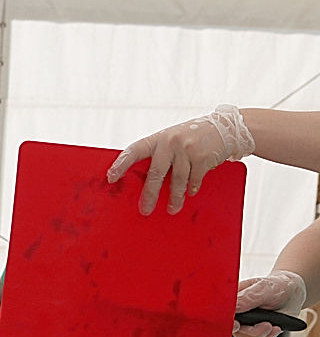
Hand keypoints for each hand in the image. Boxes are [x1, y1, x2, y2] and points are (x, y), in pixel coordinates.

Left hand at [107, 105, 253, 215]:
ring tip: (172, 209)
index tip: (111, 177)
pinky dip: (191, 188)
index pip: (134, 150)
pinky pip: (194, 179)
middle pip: (155, 173)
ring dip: (174, 197)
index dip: (121, 164)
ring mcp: (187, 150)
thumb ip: (160, 155)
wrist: (225, 127)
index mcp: (158, 138)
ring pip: (176, 180)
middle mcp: (170, 142)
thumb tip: (144, 181)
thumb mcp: (172, 140)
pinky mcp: (203, 158)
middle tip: (145, 210)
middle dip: (150, 194)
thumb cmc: (192, 137)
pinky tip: (190, 193)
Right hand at [232, 270, 306, 336]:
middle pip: (232, 328)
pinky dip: (268, 335)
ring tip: (272, 325)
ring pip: (246, 336)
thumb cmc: (277, 285)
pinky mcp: (255, 330)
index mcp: (232, 299)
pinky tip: (276, 328)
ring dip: (261, 333)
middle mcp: (236, 312)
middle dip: (248, 331)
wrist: (292, 292)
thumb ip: (249, 297)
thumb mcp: (264, 288)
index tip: (238, 325)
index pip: (221, 313)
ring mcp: (245, 322)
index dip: (226, 322)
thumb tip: (234, 307)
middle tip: (264, 325)